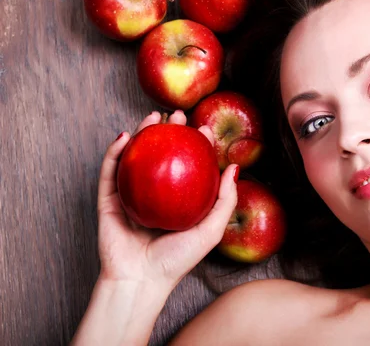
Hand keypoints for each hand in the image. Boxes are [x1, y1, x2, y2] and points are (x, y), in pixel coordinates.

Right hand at [96, 110, 237, 290]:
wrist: (140, 280)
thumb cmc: (177, 260)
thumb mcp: (210, 230)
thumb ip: (225, 200)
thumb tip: (234, 168)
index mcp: (178, 201)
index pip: (189, 165)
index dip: (197, 145)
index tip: (204, 130)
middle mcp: (156, 195)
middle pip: (162, 155)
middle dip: (170, 131)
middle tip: (178, 115)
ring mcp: (131, 195)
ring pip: (135, 157)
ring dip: (142, 133)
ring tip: (153, 117)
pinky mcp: (109, 200)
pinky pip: (110, 172)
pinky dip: (114, 152)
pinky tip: (124, 136)